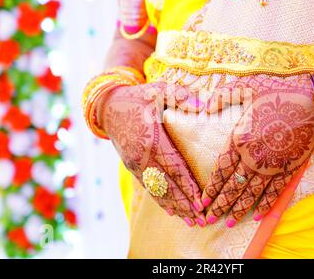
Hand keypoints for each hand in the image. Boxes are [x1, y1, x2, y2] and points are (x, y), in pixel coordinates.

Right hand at [99, 82, 205, 226]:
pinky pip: (148, 187)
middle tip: (202, 220)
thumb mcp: (159, 90)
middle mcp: (141, 156)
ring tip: (190, 221)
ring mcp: (134, 164)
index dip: (187, 186)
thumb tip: (205, 106)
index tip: (201, 201)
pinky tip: (172, 211)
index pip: (173, 167)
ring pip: (157, 190)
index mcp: (151, 139)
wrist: (108, 105)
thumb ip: (182, 97)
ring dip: (174, 207)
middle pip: (166, 185)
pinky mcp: (131, 166)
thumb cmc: (139, 97)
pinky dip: (161, 200)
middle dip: (184, 204)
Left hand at [202, 74, 313, 226]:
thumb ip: (222, 98)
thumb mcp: (246, 89)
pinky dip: (267, 205)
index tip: (202, 202)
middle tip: (209, 219)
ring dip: (239, 209)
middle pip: (233, 187)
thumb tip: (205, 106)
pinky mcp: (289, 169)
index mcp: (240, 139)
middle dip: (220, 205)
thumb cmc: (278, 94)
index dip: (211, 188)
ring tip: (228, 222)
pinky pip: (275, 192)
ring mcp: (272, 166)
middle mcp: (253, 157)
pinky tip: (258, 215)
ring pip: (252, 194)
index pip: (221, 170)